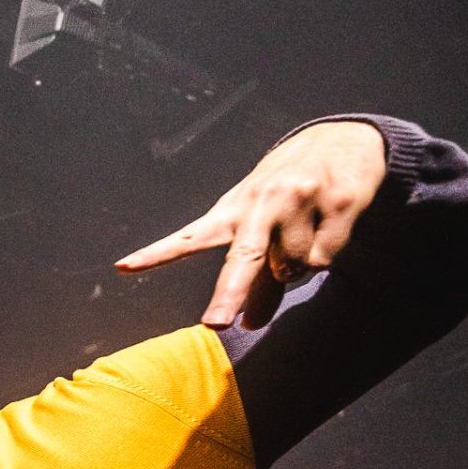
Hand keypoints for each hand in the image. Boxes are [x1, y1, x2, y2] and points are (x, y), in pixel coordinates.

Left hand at [115, 120, 385, 329]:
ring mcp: (299, 200)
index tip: (124, 267)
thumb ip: (252, 279)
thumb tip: (250, 326)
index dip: (156, 255)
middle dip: (229, 293)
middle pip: (243, 257)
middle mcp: (261, 203)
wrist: (343, 142)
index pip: (188, 237)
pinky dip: (325, 255)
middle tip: (214, 324)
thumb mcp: (260, 229)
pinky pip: (325, 258)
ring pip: (293, 269)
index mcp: (232, 209)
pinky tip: (327, 227)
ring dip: (297, 267)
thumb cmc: (287, 195)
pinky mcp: (337, 203)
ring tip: (304, 234)